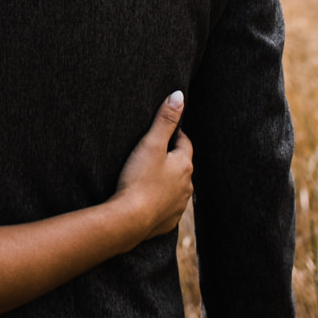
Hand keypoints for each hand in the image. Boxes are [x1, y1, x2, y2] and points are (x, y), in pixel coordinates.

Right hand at [113, 92, 192, 238]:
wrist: (130, 219)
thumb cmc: (139, 178)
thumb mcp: (150, 143)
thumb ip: (165, 119)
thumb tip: (179, 96)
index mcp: (184, 165)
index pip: (184, 143)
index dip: (174, 135)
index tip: (163, 132)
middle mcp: (187, 186)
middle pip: (181, 166)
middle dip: (171, 158)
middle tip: (153, 152)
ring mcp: (178, 206)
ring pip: (176, 187)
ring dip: (167, 181)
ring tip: (149, 175)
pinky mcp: (168, 221)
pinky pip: (167, 207)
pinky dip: (160, 200)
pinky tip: (148, 199)